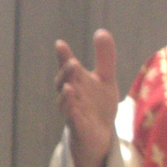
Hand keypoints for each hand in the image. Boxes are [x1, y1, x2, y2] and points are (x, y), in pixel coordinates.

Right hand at [58, 29, 122, 166]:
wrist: (99, 135)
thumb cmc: (98, 105)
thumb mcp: (105, 79)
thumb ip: (104, 57)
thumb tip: (101, 31)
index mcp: (77, 82)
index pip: (68, 68)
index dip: (63, 57)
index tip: (60, 44)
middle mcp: (71, 96)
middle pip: (65, 83)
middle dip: (67, 74)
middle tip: (73, 63)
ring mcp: (72, 112)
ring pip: (65, 103)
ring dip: (66, 95)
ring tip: (70, 87)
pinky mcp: (78, 127)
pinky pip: (73, 121)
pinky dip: (72, 114)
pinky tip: (74, 108)